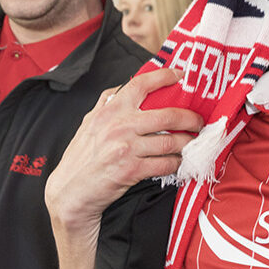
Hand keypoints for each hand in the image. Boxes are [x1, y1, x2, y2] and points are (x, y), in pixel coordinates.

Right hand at [45, 68, 201, 232]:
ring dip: (187, 143)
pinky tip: (179, 162)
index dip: (165, 76)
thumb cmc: (81, 157)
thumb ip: (107, 103)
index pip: (141, 84)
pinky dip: (176, 163)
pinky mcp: (132, 170)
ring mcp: (127, 148)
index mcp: (110, 110)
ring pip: (171, 142)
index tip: (180, 75)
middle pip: (168, 115)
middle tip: (199, 121)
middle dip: (191, 118)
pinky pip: (165, 164)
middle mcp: (120, 125)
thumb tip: (124, 85)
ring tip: (192, 143)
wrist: (69, 193)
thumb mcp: (89, 123)